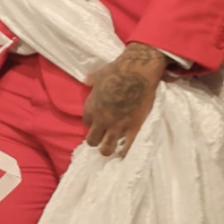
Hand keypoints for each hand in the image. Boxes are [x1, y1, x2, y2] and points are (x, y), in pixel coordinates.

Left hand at [83, 43, 167, 157]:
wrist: (137, 72)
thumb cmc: (118, 70)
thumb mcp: (100, 74)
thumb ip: (92, 80)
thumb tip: (85, 80)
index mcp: (91, 107)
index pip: (86, 123)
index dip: (92, 123)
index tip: (98, 122)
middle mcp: (101, 120)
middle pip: (92, 140)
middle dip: (96, 140)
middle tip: (102, 139)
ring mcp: (116, 126)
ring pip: (106, 148)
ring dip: (107, 149)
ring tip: (112, 148)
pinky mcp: (132, 128)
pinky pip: (126, 147)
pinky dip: (124, 152)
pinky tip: (124, 153)